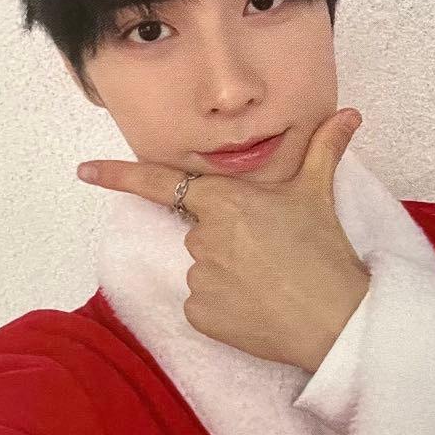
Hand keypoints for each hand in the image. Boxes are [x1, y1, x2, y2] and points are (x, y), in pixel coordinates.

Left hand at [76, 108, 370, 372]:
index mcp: (223, 201)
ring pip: (203, 268)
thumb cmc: (325, 253)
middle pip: (201, 231)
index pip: (159, 182)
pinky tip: (257, 308)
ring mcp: (198, 278)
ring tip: (270, 282)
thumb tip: (350, 114)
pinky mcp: (200, 315)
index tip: (84, 171)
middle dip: (229, 238)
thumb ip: (326, 148)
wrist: (337, 320)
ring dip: (228, 273)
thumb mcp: (319, 194)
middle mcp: (202, 237)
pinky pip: (203, 304)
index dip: (117, 176)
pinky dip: (224, 306)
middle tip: (271, 252)